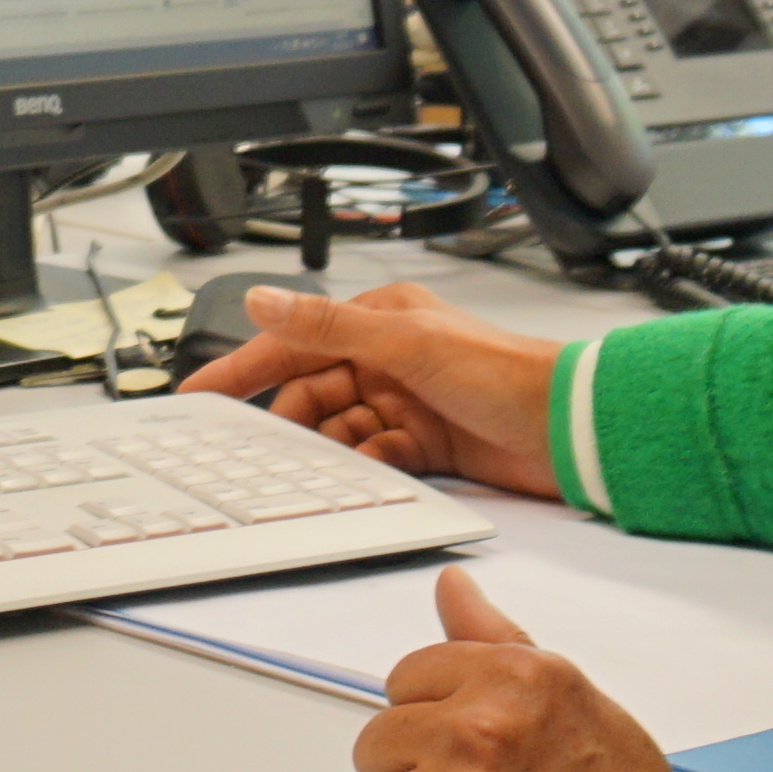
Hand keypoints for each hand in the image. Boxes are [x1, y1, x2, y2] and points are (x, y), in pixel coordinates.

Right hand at [175, 280, 566, 495]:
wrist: (571, 427)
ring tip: (329, 461)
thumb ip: (327, 325)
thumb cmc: (507, 372)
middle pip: (312, 393)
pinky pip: (373, 459)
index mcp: (380, 321)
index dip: (244, 366)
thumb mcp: (405, 342)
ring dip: (332, 449)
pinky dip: (366, 468)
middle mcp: (389, 359)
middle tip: (266, 447)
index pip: (294, 341)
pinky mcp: (424, 444)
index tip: (202, 391)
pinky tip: (372, 471)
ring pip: (340, 430)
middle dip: (292, 419)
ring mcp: (406, 403)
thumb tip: (264, 300)